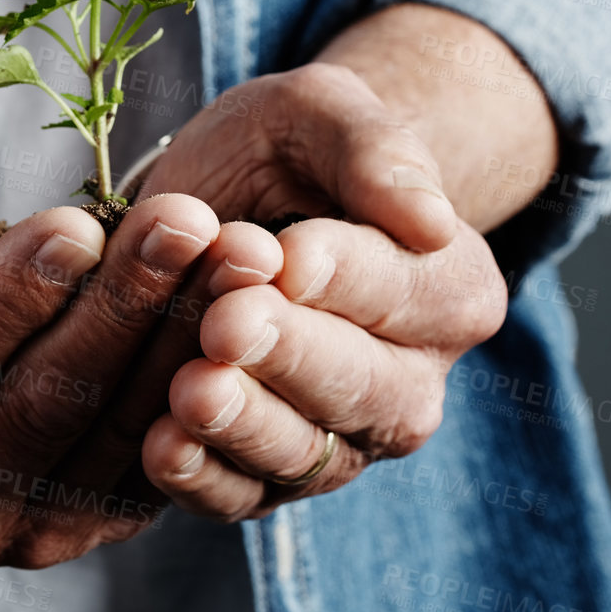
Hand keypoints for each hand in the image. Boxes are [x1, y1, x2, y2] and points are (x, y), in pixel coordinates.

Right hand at [0, 187, 278, 579]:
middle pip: (35, 416)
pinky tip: (237, 303)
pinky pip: (154, 455)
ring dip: (179, 339)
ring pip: (110, 438)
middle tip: (186, 223)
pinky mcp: (88, 525)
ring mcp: (13, 540)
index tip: (77, 225)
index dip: (10, 305)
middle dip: (118, 311)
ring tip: (230, 251)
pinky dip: (199, 376)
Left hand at [127, 8, 545, 518]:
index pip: (405, 292)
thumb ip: (377, 151)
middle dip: (291, 356)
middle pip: (364, 387)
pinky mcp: (266, 478)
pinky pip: (241, 497)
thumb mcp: (322, 114)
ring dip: (244, 425)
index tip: (287, 256)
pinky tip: (160, 448)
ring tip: (191, 392)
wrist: (221, 206)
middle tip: (228, 323)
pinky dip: (202, 480)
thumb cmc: (286, 151)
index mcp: (450, 290)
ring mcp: (340, 440)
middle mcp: (410, 382)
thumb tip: (431, 220)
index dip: (344, 277)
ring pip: (304, 453)